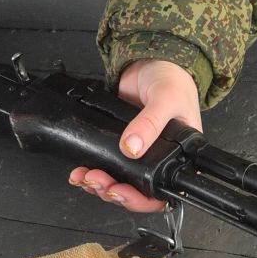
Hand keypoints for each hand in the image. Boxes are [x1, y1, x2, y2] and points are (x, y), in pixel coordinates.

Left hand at [69, 58, 202, 213]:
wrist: (153, 58)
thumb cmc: (173, 78)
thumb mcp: (166, 99)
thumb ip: (149, 123)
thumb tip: (131, 147)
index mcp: (176, 156)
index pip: (160, 193)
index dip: (139, 199)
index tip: (120, 192)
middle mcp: (156, 158)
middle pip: (134, 191)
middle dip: (112, 193)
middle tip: (97, 182)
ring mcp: (135, 151)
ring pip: (117, 181)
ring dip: (98, 185)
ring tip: (85, 177)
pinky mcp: (116, 141)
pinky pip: (104, 163)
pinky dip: (91, 169)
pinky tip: (80, 169)